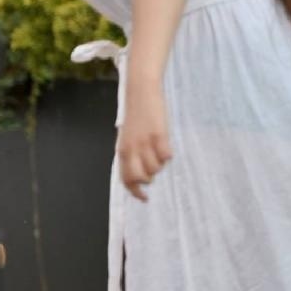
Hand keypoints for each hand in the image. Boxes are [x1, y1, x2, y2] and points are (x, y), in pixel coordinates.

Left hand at [117, 84, 171, 202]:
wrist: (140, 92)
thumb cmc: (135, 115)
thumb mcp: (127, 137)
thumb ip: (130, 155)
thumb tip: (138, 175)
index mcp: (121, 150)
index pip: (126, 179)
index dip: (135, 192)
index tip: (144, 198)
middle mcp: (131, 149)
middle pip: (142, 177)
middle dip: (149, 177)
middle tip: (153, 166)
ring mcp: (145, 143)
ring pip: (157, 167)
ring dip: (160, 162)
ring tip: (158, 148)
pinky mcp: (159, 135)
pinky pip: (167, 155)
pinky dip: (168, 152)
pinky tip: (165, 142)